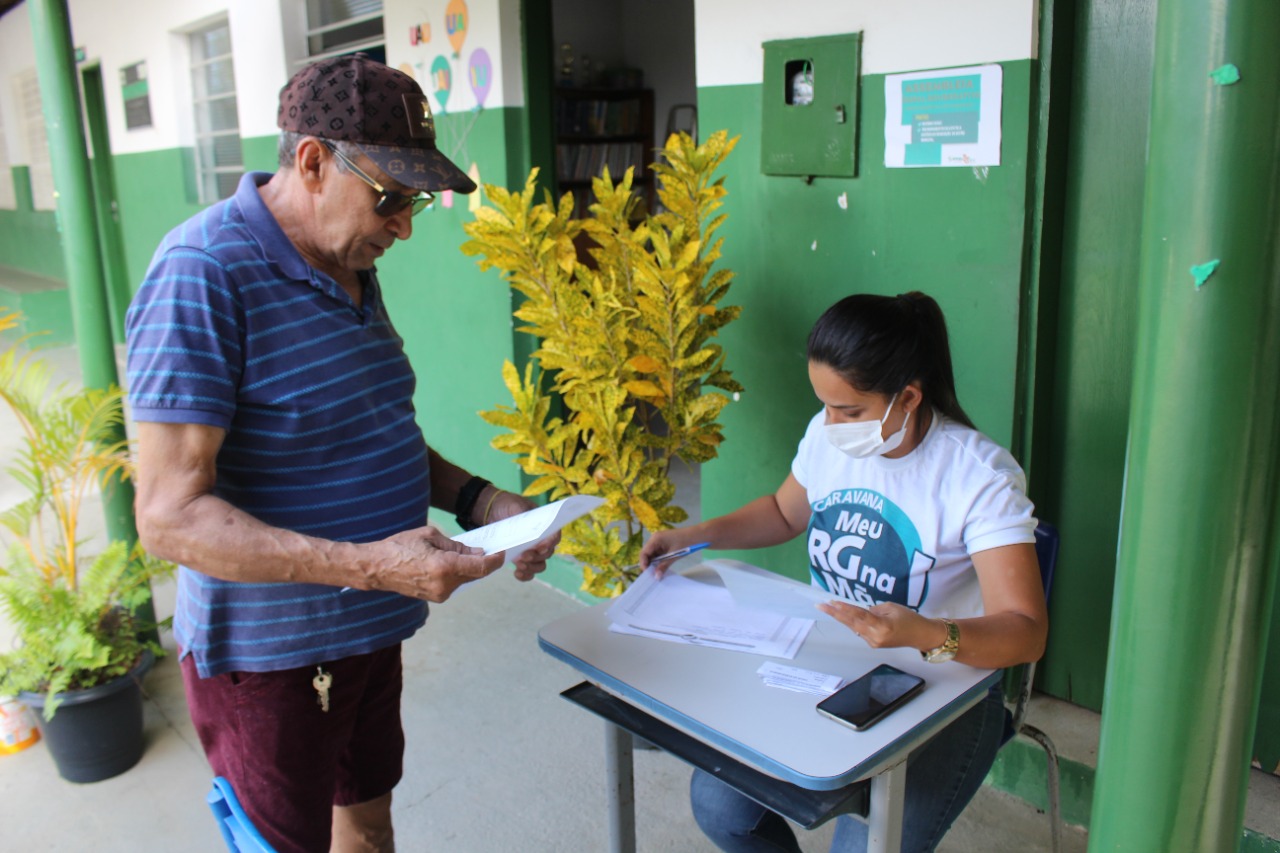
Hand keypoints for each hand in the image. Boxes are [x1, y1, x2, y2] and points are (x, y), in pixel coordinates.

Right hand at [369, 525, 503, 601]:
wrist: (377, 568)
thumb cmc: (400, 547)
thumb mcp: (430, 536)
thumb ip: (456, 546)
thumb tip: (476, 552)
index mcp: (445, 566)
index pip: (481, 567)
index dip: (495, 560)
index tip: (501, 552)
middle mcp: (445, 584)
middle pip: (475, 574)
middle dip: (480, 561)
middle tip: (480, 547)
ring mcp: (440, 594)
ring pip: (464, 579)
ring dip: (466, 567)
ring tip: (451, 553)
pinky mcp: (435, 598)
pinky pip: (453, 584)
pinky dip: (455, 573)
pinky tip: (444, 563)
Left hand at [483, 490, 557, 581]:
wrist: (494, 511)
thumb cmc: (509, 505)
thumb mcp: (514, 506)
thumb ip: (520, 516)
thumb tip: (521, 530)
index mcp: (545, 524)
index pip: (554, 536)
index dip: (550, 543)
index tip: (540, 548)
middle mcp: (542, 540)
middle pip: (547, 554)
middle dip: (536, 557)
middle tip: (523, 556)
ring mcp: (532, 551)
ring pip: (540, 565)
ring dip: (531, 567)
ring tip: (519, 566)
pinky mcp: (522, 559)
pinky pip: (528, 572)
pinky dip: (525, 575)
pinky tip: (516, 573)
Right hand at [639, 529, 697, 578]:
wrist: (697, 536)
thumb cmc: (685, 542)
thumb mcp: (674, 555)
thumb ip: (663, 566)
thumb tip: (656, 577)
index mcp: (655, 539)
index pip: (644, 552)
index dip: (643, 563)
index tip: (647, 574)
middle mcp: (655, 539)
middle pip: (646, 554)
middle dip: (648, 565)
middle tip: (651, 575)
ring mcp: (659, 542)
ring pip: (652, 555)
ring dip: (653, 564)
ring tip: (656, 573)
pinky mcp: (664, 545)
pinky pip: (658, 554)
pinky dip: (658, 561)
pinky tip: (661, 568)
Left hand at [816, 601, 942, 650]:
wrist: (920, 636)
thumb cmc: (910, 619)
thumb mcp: (892, 608)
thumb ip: (874, 609)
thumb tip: (860, 611)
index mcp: (882, 626)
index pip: (860, 616)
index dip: (845, 609)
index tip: (832, 603)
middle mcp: (875, 637)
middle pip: (851, 623)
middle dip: (835, 614)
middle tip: (820, 605)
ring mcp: (873, 642)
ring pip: (854, 627)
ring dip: (842, 617)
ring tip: (828, 607)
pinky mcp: (873, 644)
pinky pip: (860, 630)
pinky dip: (853, 622)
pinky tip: (845, 615)